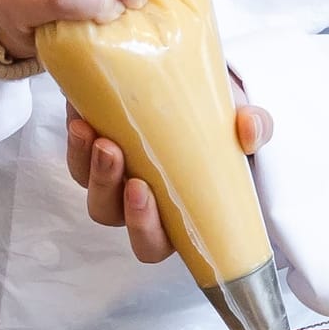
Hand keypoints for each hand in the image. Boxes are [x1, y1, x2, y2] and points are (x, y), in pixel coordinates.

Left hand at [65, 88, 273, 265]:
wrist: (192, 85)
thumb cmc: (219, 123)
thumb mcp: (241, 124)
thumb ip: (253, 127)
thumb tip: (251, 129)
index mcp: (174, 214)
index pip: (152, 244)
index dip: (144, 229)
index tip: (144, 192)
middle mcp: (136, 201)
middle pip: (111, 216)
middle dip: (110, 190)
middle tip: (116, 156)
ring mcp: (111, 175)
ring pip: (89, 186)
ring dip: (90, 167)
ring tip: (98, 135)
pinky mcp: (92, 145)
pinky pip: (75, 153)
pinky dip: (76, 138)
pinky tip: (82, 116)